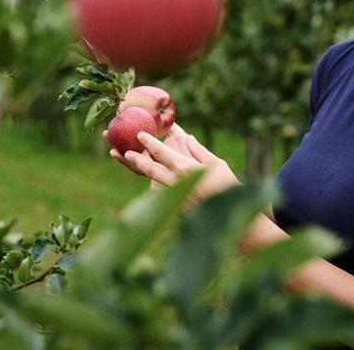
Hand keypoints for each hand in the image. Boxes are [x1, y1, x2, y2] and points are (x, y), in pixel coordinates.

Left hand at [109, 127, 239, 202]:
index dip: (149, 142)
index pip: (161, 153)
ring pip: (151, 181)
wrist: (230, 217)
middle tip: (123, 151)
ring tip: (128, 160)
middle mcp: (174, 182)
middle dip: (134, 159)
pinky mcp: (175, 207)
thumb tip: (188, 138)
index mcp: (184, 168)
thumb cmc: (229, 187)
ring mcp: (174, 196)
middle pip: (149, 168)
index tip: (139, 135)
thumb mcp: (218, 164)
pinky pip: (161, 194)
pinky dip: (153, 185)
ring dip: (140, 170)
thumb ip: (200, 151)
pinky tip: (150, 178)